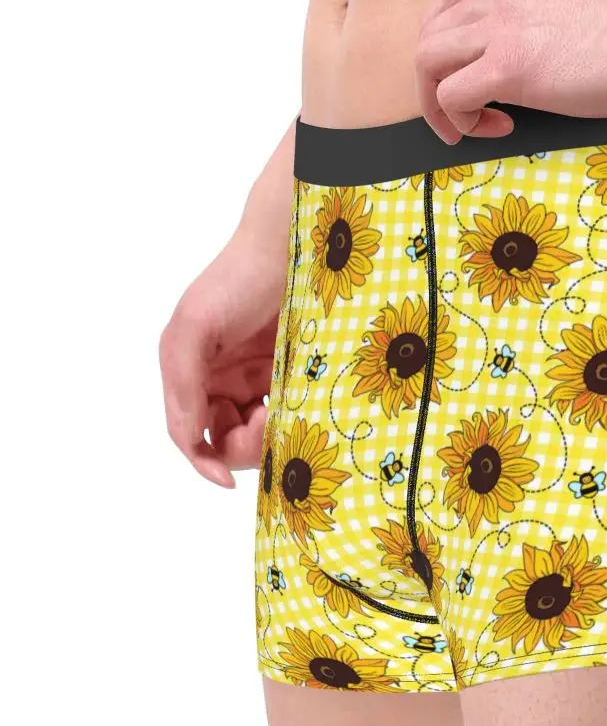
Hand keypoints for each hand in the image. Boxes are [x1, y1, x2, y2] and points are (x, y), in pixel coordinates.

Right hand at [159, 229, 286, 486]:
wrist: (291, 246)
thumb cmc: (236, 281)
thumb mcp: (196, 328)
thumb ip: (184, 383)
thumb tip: (188, 440)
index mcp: (192, 375)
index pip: (192, 435)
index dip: (206, 460)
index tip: (228, 479)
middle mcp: (223, 381)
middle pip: (228, 438)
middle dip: (244, 444)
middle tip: (268, 423)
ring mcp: (259, 377)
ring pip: (261, 430)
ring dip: (272, 434)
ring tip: (287, 410)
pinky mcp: (292, 372)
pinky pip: (291, 411)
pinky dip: (294, 419)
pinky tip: (303, 409)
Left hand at [415, 0, 606, 142]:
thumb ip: (560, 5)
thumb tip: (558, 44)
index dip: (455, 39)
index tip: (476, 69)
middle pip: (432, 29)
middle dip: (436, 75)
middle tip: (463, 108)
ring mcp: (500, 25)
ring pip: (427, 58)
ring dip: (439, 100)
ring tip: (466, 127)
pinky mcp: (506, 65)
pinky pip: (450, 94)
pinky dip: (461, 118)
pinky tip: (496, 128)